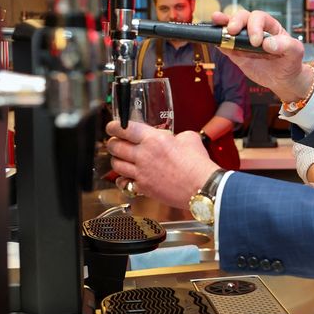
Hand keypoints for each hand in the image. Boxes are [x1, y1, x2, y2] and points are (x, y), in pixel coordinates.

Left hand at [105, 120, 220, 209]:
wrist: (201, 187)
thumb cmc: (197, 164)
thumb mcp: (189, 138)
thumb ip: (175, 135)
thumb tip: (172, 138)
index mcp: (153, 139)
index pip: (124, 129)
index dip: (114, 126)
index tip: (112, 126)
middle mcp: (143, 155)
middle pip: (115, 146)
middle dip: (112, 142)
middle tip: (115, 141)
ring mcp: (141, 173)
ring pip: (116, 165)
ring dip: (117, 160)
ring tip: (121, 158)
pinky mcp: (144, 188)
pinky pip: (124, 183)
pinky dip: (123, 180)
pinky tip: (127, 177)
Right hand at [210, 10, 313, 101]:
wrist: (284, 79)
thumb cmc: (291, 62)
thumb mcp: (296, 52)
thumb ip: (287, 45)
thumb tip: (268, 43)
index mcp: (270, 26)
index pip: (259, 17)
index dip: (255, 26)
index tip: (257, 42)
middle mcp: (255, 30)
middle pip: (243, 17)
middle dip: (236, 21)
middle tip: (232, 31)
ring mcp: (244, 42)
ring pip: (231, 28)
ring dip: (222, 24)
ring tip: (215, 20)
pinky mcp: (237, 54)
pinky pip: (226, 46)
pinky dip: (219, 43)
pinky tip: (213, 40)